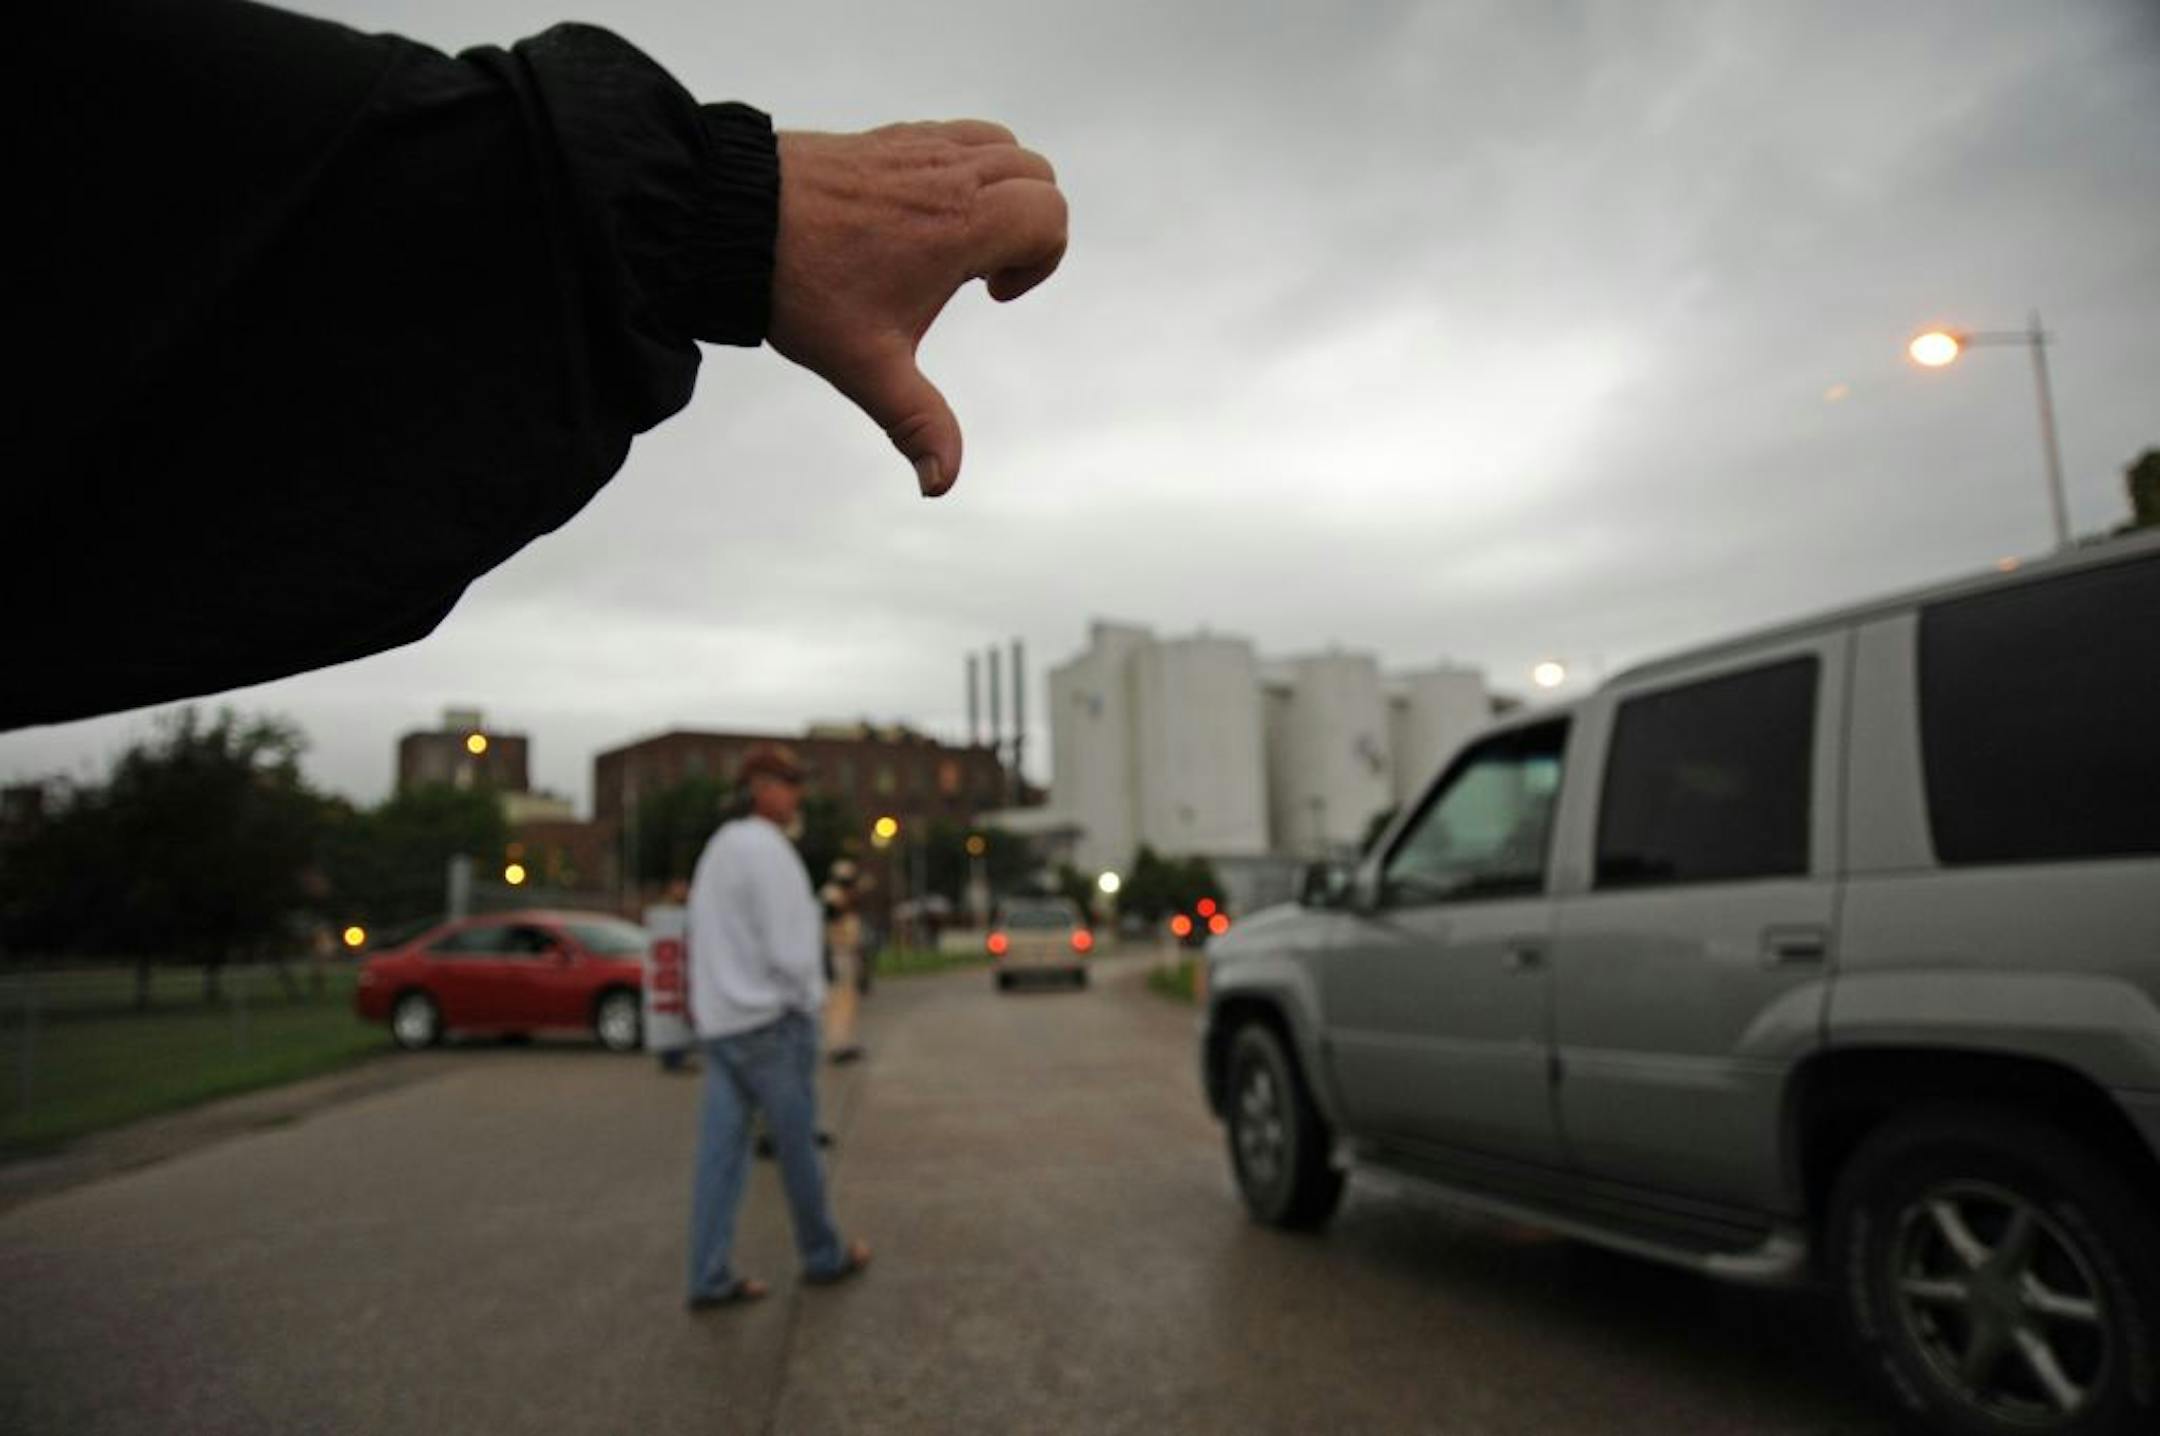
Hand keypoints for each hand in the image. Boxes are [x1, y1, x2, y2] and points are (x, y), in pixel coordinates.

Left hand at [768, 120, 1066, 496]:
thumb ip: (916, 424)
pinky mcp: (890, 137)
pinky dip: (964, 167)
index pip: (1050, 216)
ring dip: (1002, 191)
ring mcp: (920, 148)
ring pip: (1002, 147)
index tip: (990, 293)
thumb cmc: (803, 288)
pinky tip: (919, 215)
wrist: (732, 219)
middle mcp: (950, 176)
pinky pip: (957, 135)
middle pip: (1038, 176)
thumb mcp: (868, 367)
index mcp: (961, 226)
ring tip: (955, 240)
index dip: (1040, 260)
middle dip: (1029, 226)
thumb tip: (942, 485)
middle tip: (977, 272)